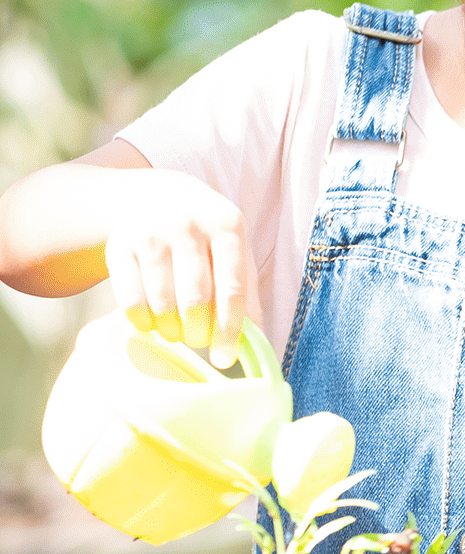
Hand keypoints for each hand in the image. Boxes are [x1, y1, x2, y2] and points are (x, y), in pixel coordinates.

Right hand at [102, 171, 251, 367]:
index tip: (225, 358)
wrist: (156, 195)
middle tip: (197, 340)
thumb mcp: (233, 249)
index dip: (229, 329)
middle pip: (195, 299)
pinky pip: (129, 300)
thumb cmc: (205, 234)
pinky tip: (151, 324)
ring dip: (170, 330)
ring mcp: (150, 233)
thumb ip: (246, 291)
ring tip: (176, 333)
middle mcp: (188, 224)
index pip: (232, 289)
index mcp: (227, 225)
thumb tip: (257, 341)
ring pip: (161, 302)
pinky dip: (142, 322)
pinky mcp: (118, 245)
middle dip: (197, 332)